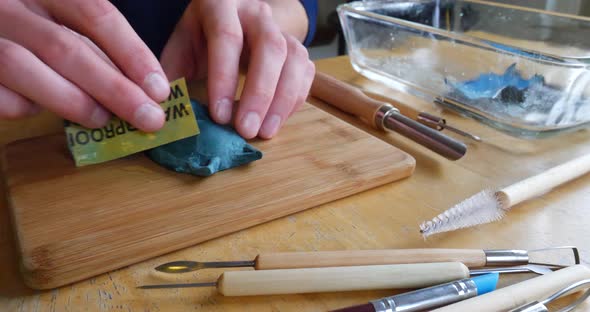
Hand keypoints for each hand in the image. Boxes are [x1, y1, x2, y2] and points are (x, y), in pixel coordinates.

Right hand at [0, 0, 169, 131]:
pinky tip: (41, 111)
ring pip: (22, 66)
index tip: (160, 90)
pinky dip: (24, 106)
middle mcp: (9, 5)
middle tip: (148, 118)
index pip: (95, 13)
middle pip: (65, 46)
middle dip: (114, 88)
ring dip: (73, 100)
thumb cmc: (29, 31)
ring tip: (103, 120)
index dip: (132, 53)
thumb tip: (144, 89)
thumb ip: (94, 47)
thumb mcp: (60, 21)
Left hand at [161, 0, 315, 138]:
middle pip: (270, 48)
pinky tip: (276, 122)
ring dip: (282, 101)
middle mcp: (257, 13)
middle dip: (260, 93)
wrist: (233, 18)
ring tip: (264, 132)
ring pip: (294, 60)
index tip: (219, 116)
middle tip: (246, 130)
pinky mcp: (297, 47)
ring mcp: (282, 29)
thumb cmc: (201, 37)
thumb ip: (172, 73)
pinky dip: (294, 100)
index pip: (227, 38)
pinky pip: (305, 73)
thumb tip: (168, 110)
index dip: (224, 78)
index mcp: (221, 5)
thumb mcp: (181, 46)